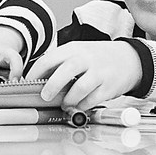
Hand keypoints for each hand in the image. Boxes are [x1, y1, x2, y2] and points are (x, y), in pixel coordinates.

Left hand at [26, 41, 141, 108]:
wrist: (128, 59)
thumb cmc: (96, 58)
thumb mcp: (77, 53)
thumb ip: (59, 64)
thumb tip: (35, 82)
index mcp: (73, 49)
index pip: (49, 59)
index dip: (35, 74)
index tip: (27, 85)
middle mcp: (86, 59)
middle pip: (66, 70)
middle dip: (52, 85)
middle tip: (44, 96)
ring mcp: (99, 72)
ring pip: (80, 87)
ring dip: (69, 99)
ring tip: (65, 104)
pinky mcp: (109, 87)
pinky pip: (92, 99)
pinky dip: (83, 105)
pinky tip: (79, 105)